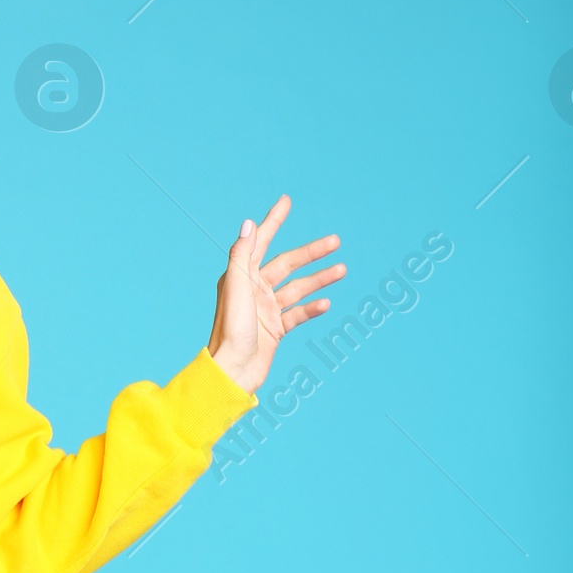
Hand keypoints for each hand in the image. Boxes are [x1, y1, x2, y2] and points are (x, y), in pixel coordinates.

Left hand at [207, 195, 343, 393]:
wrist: (232, 371)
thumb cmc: (230, 330)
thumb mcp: (235, 286)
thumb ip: (242, 254)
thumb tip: (248, 223)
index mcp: (240, 276)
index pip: (260, 241)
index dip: (274, 221)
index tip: (286, 201)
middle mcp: (253, 290)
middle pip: (287, 264)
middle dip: (311, 252)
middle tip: (336, 241)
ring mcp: (265, 310)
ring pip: (298, 288)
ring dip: (319, 279)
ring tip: (342, 270)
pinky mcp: (275, 329)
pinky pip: (298, 314)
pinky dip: (312, 308)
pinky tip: (326, 303)